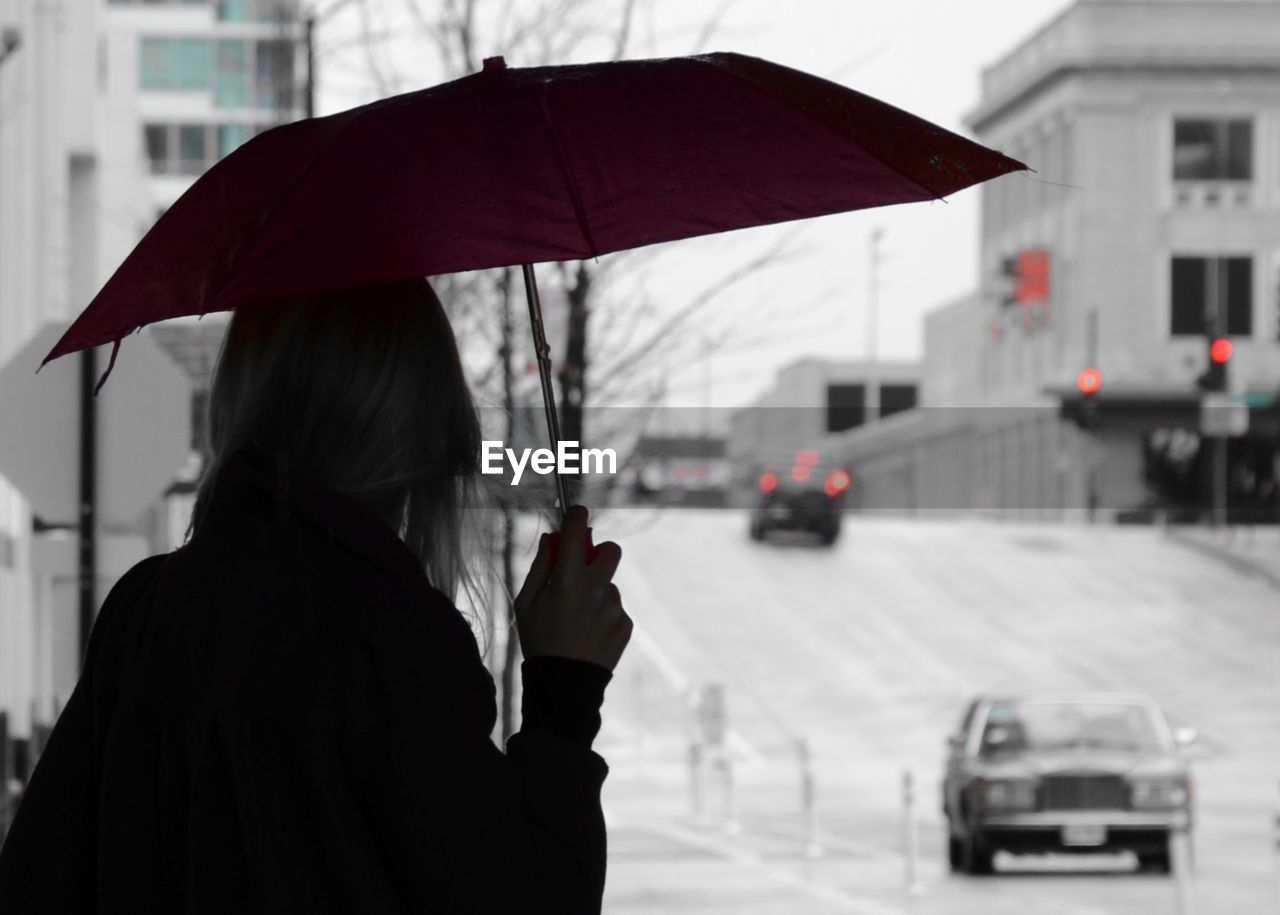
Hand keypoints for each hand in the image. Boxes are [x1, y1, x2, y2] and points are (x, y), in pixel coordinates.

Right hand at [515, 506, 631, 670]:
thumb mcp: (526, 603)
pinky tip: (589, 635)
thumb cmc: (538, 641)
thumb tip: (550, 538)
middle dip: (599, 552)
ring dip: (597, 593)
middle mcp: (595, 588)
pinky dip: (604, 616)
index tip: (577, 513)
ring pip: (609, 585)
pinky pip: (615, 609)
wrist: (564, 685)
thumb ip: (539, 566)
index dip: (577, 517)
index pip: (576, 532)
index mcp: (567, 579)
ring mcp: (614, 606)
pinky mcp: (625, 623)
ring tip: (578, 621)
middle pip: (611, 550)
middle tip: (584, 569)